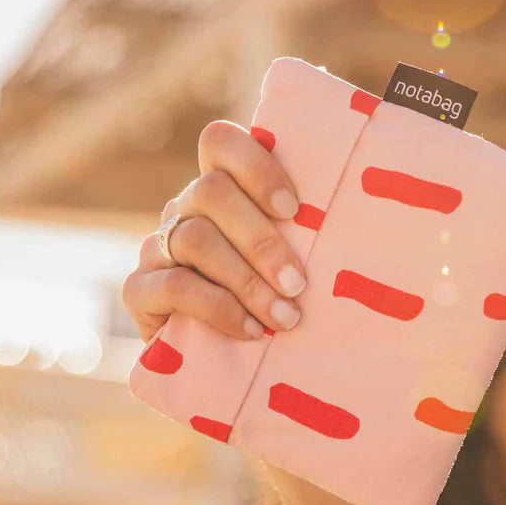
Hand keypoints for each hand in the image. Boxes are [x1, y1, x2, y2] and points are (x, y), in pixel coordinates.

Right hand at [122, 121, 306, 343]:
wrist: (223, 362)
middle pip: (211, 192)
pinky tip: (252, 331)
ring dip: (248, 282)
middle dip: (262, 241)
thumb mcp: (293, 260)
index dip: (256, 167)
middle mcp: (184, 208)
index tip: (294, 209)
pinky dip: (219, 309)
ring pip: (195, 239)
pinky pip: (174, 285)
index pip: (220, 142)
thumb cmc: (277, 299)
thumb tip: (366, 222)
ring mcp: (156, 246)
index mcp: (221, 188)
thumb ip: (309, 233)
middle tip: (298, 284)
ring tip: (285, 317)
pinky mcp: (139, 289)